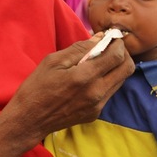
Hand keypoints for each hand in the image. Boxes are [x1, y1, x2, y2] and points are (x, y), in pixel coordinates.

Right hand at [0, 33, 134, 156]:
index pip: (117, 56)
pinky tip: (92, 76)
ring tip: (100, 59)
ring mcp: (98, 106)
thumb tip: (100, 38)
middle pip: (127, 68)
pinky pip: (110, 91)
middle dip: (123, 53)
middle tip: (110, 46)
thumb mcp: (53, 61)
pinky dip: (107, 79)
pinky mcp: (95, 113)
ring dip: (116, 66)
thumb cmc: (36, 88)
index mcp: (85, 77)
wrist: (28, 121)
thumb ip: (80, 49)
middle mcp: (97, 93)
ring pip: (121, 80)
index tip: (111, 36)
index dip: (118, 42)